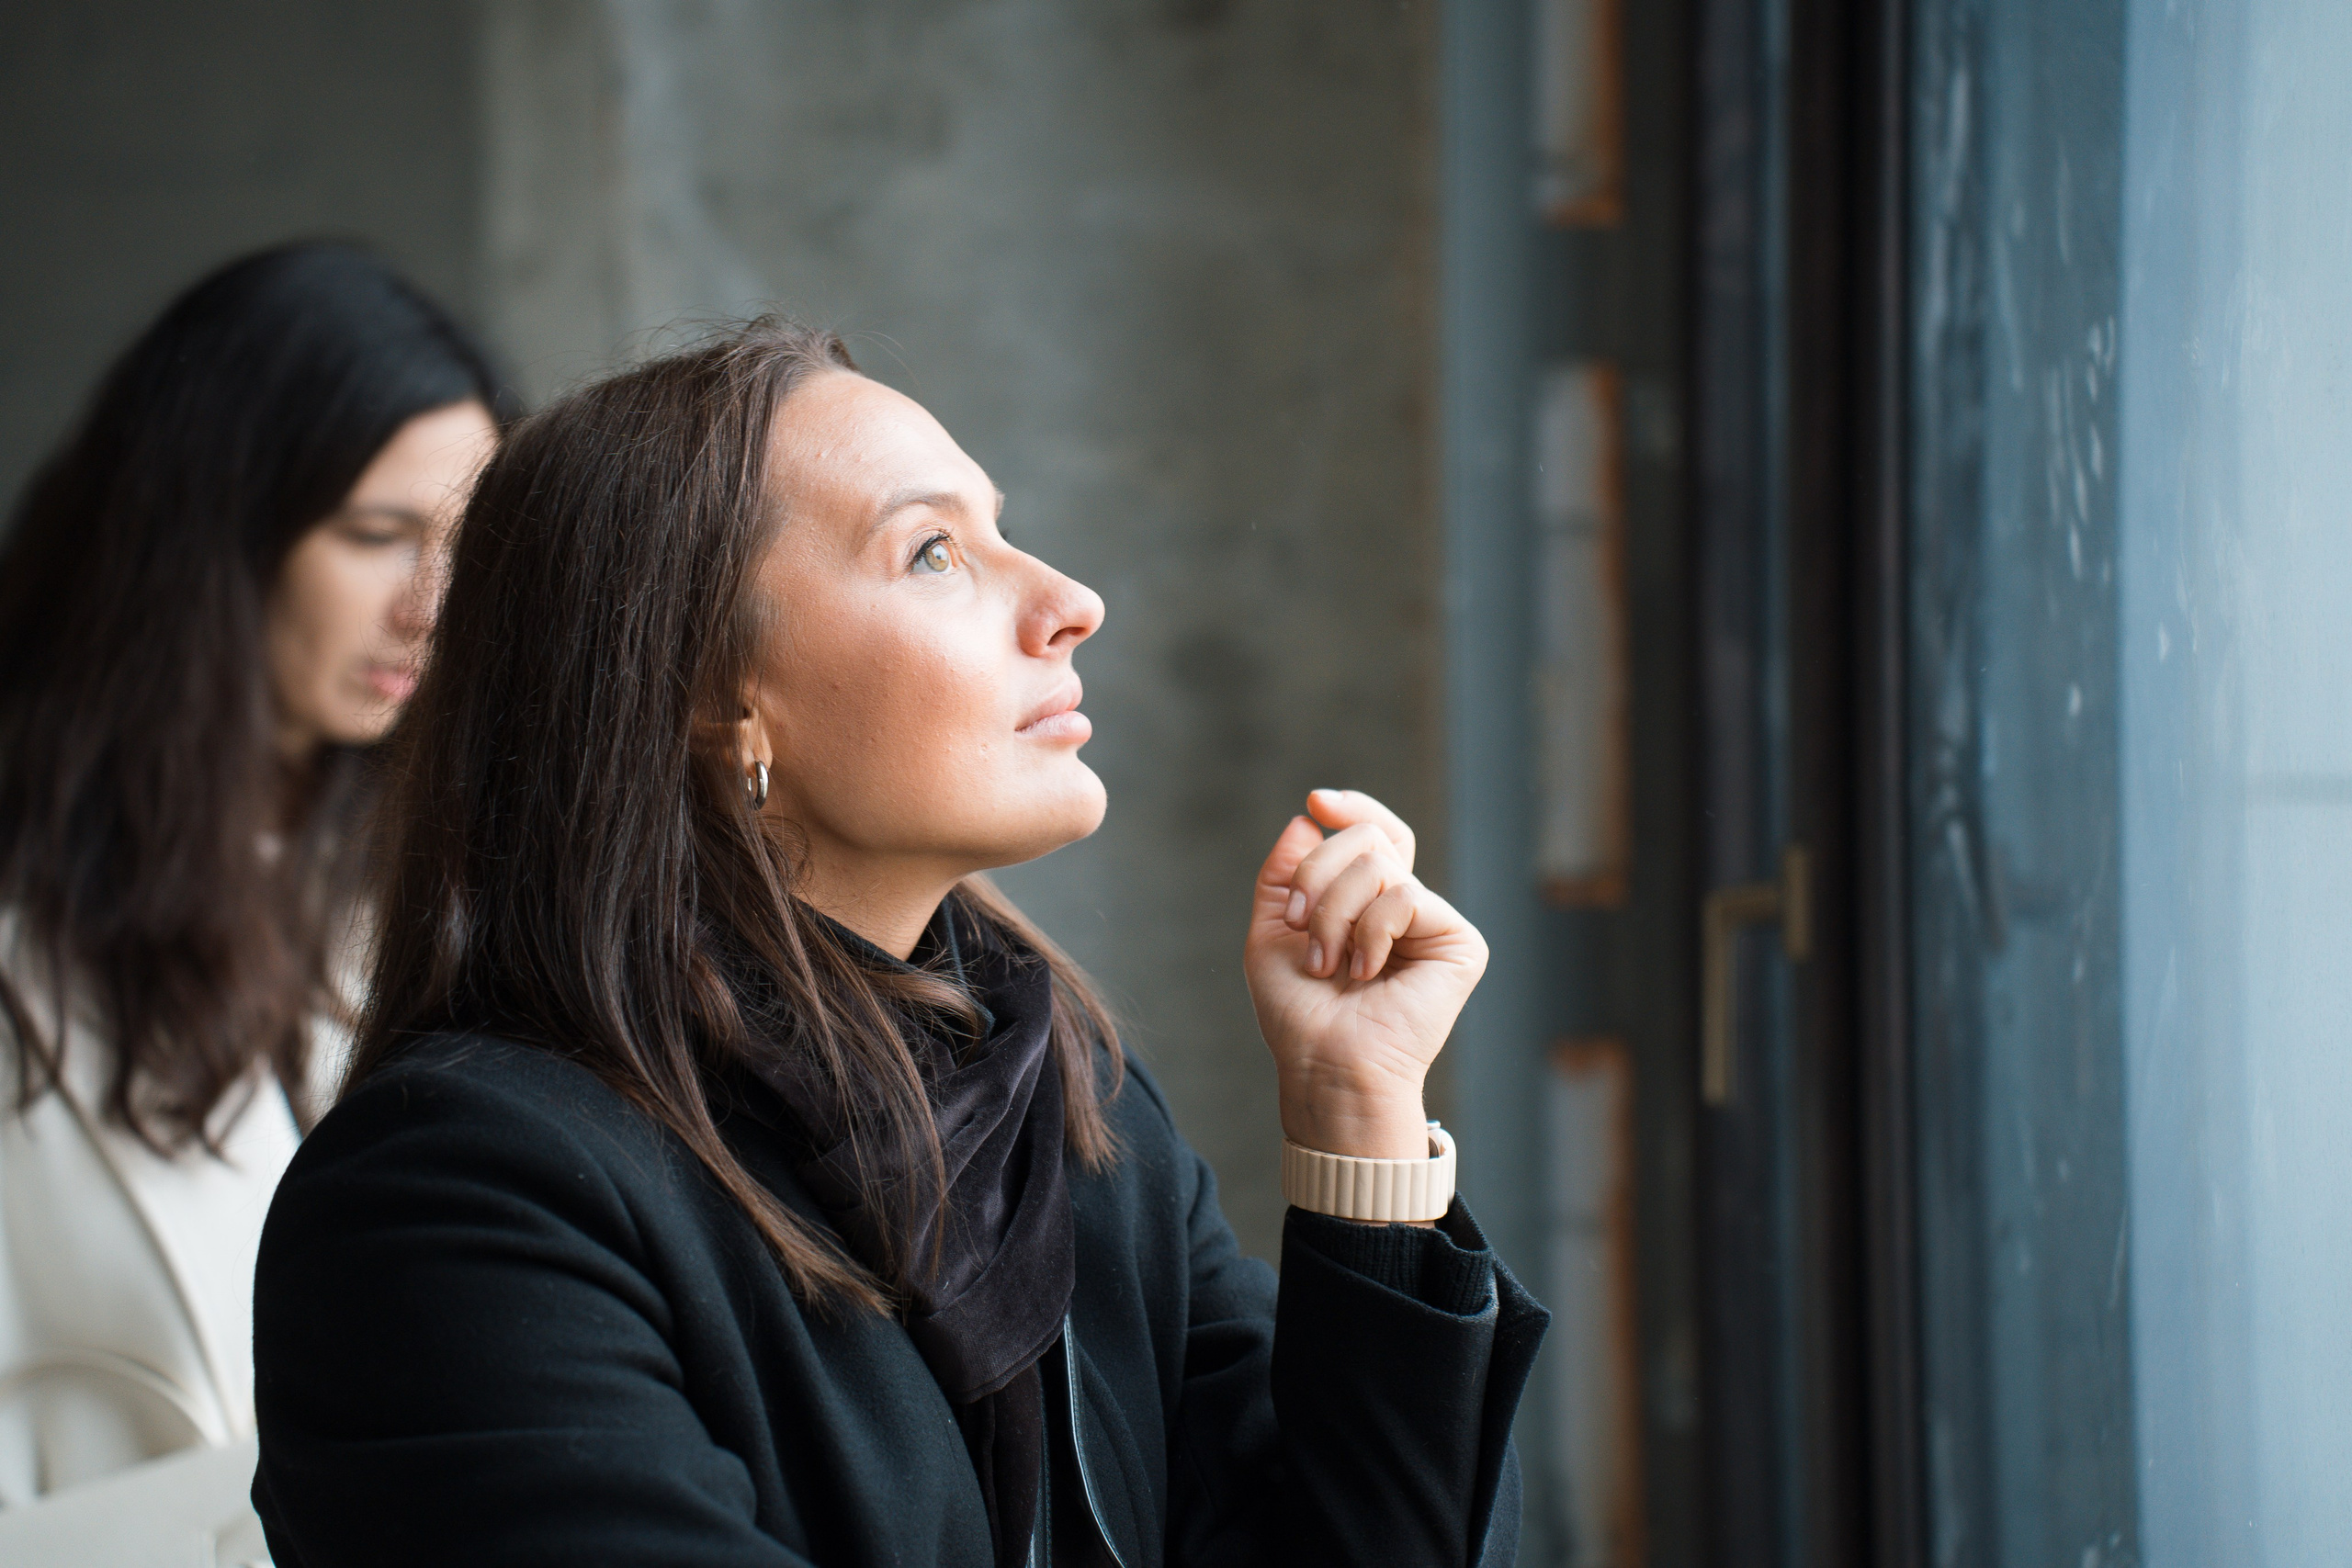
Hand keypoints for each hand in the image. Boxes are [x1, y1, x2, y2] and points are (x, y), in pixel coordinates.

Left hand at [1243, 789, 1488, 1161]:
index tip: (1317, 802)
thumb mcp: (1270, 933)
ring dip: (1334, 912)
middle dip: (1316, 875)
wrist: (1324, 1064)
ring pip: (1379, 864)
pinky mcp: (1459, 942)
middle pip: (1366, 837)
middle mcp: (1405, 908)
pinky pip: (1406, 895)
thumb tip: (1307, 820)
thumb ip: (1283, 875)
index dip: (1351, 808)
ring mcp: (1434, 924)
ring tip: (1328, 964)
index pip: (1374, 834)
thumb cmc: (1299, 1013)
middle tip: (1300, 926)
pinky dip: (1370, 931)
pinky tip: (1366, 972)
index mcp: (1367, 904)